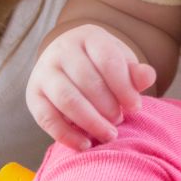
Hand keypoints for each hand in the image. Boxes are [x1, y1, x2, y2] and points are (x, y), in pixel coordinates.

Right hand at [26, 24, 157, 149]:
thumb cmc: (102, 67)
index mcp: (87, 36)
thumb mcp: (121, 63)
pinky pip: (47, 118)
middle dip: (108, 107)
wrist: (69, 64)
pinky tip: (86, 144)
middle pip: (87, 81)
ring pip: (67, 99)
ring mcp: (44, 72)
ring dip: (91, 122)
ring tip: (108, 134)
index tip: (136, 107)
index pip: (107, 60)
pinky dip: (67, 135)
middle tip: (119, 121)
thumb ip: (135, 72)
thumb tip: (147, 77)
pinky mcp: (33, 95)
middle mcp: (61, 50)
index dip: (124, 87)